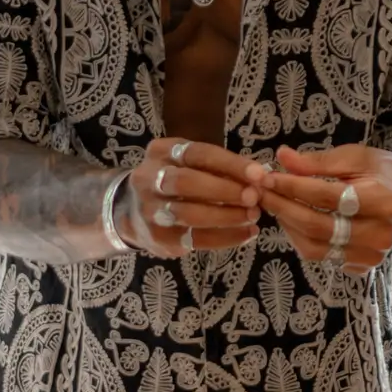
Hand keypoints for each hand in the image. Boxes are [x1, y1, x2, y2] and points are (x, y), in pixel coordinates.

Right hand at [121, 140, 260, 257]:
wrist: (131, 211)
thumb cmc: (173, 180)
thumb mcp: (188, 163)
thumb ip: (218, 167)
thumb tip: (260, 176)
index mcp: (162, 152)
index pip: (197, 154)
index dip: (230, 164)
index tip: (259, 173)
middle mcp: (149, 178)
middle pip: (187, 182)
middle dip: (225, 190)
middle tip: (255, 197)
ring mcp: (151, 210)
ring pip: (190, 214)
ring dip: (227, 216)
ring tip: (253, 216)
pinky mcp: (159, 238)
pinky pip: (195, 239)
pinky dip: (225, 237)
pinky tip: (246, 234)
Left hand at [248, 144, 391, 277]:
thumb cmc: (382, 171)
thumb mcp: (355, 157)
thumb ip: (318, 162)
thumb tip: (282, 158)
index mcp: (382, 200)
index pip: (326, 196)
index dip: (292, 187)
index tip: (266, 177)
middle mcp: (379, 233)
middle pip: (318, 226)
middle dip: (283, 207)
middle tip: (260, 192)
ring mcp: (371, 254)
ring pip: (315, 247)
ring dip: (288, 226)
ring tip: (275, 205)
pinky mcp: (363, 266)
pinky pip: (322, 257)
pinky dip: (302, 239)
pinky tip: (293, 221)